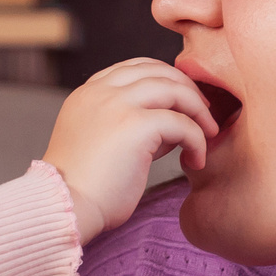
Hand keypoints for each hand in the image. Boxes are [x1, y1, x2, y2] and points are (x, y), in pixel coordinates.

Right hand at [41, 59, 218, 244]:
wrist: (66, 208)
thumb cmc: (85, 188)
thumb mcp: (98, 141)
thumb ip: (128, 123)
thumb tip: (170, 121)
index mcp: (88, 94)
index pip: (135, 67)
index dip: (165, 79)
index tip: (183, 101)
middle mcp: (100, 92)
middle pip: (158, 71)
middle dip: (188, 90)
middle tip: (205, 114)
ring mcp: (116, 104)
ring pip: (174, 89)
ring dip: (198, 110)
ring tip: (209, 134)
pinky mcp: (135, 125)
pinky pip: (181, 122)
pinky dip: (197, 140)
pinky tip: (196, 160)